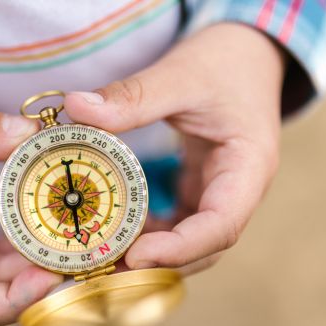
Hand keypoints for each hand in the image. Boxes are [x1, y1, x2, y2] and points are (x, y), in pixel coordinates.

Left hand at [64, 23, 284, 274]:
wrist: (246, 55)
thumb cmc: (225, 62)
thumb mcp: (181, 74)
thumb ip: (133, 96)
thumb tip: (77, 108)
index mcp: (248, 168)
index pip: (221, 226)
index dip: (179, 249)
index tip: (133, 256)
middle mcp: (237, 192)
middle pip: (202, 247)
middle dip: (157, 264)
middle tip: (104, 270)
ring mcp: (218, 195)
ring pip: (187, 242)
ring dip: (148, 257)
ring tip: (101, 260)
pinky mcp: (199, 191)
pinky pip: (175, 225)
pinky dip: (146, 236)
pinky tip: (113, 234)